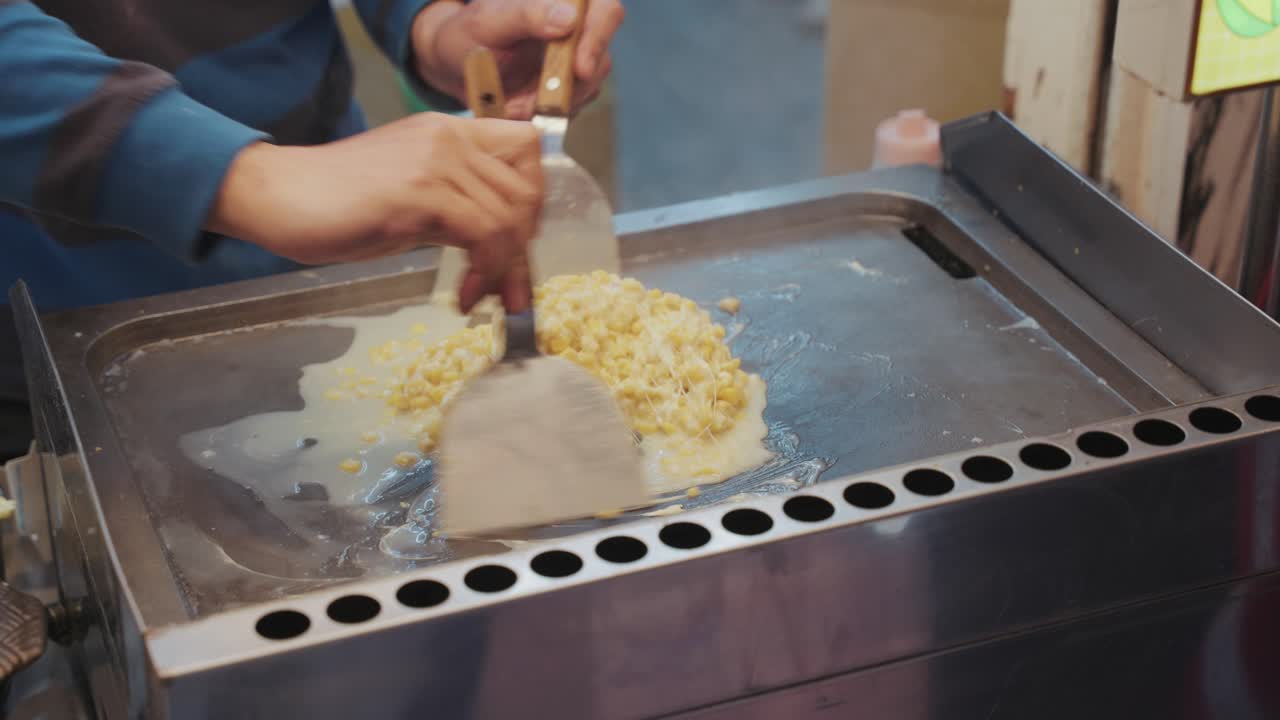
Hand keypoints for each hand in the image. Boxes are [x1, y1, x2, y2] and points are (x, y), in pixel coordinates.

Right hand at [209, 112, 541, 312]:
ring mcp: (436, 161)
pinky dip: (485, 272)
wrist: (276, 194)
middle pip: (527, 188)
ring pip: (510, 215)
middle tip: (506, 287)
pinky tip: (464, 296)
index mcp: (448, 131)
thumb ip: (454, 205)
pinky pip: (484, 234)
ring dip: (505, 268)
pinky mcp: (420, 192)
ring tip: (482, 297)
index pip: (526, 148)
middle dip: (524, 246)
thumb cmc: (334, 203)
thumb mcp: (410, 194)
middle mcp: (448, 136)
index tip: (514, 243)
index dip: (531, 199)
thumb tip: (498, 245)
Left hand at [411, 0, 623, 118]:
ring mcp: (574, 62)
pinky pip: (570, 109)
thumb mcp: (489, 22)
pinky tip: (516, 107)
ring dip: (551, 105)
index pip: (604, 11)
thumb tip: (569, 19)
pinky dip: (543, 115)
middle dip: (570, 87)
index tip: (579, 69)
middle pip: (601, 58)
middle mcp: (576, 30)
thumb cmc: (467, 34)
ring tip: (512, 104)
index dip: (598, 38)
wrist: (453, 67)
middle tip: (535, 103)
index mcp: (562, 1)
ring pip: (587, 89)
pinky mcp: (566, 91)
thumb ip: (527, 16)